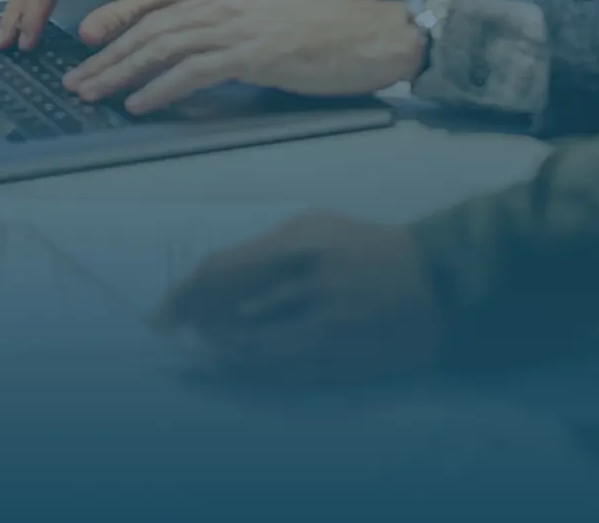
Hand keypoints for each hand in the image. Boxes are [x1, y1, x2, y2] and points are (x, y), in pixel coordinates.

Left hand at [62, 0, 423, 112]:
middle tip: (74, 84)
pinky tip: (137, 103)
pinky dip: (160, 87)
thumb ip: (228, 43)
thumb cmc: (326, 40)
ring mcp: (239, 27)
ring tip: (91, 94)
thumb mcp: (267, 32)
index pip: (159, 18)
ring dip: (121, 73)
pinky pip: (194, 71)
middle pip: (151, 30)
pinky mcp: (254, 52)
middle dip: (107, 58)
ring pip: (163, 48)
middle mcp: (225, 5)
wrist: (373, 34)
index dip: (119, 42)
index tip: (90, 65)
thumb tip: (191, 70)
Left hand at [160, 214, 441, 379]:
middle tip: (174, 330)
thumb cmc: (369, 247)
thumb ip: (267, 250)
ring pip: (246, 348)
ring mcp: (319, 329)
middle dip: (193, 323)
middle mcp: (303, 286)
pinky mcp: (332, 361)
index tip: (162, 312)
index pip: (220, 270)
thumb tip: (217, 280)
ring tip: (202, 346)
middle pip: (226, 313)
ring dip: (217, 350)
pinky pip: (275, 371)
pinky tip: (232, 365)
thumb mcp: (318, 227)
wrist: (436, 285)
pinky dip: (246, 369)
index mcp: (298, 244)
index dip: (184, 293)